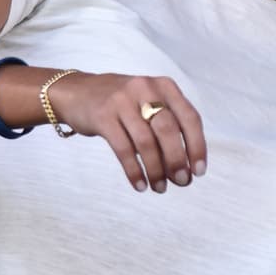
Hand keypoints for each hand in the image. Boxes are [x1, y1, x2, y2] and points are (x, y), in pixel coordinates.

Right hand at [47, 72, 205, 192]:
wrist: (76, 92)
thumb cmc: (123, 103)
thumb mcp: (150, 101)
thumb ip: (170, 125)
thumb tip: (186, 166)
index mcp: (165, 86)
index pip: (190, 118)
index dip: (197, 146)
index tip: (199, 171)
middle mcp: (145, 89)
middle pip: (168, 130)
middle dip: (177, 160)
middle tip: (182, 182)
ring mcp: (122, 101)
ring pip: (146, 142)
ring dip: (156, 170)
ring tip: (160, 188)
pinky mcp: (102, 116)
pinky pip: (123, 149)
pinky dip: (134, 171)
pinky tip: (140, 185)